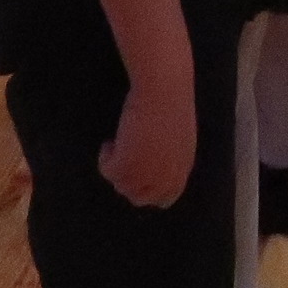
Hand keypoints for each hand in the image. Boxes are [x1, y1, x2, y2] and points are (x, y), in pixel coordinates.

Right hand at [99, 82, 194, 207]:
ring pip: (122, 186)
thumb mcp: (178, 135)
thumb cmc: (171, 102)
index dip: (149, 190)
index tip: (137, 174)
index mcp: (181, 169)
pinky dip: (105, 158)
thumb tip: (152, 161)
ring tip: (117, 145)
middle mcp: (165, 177)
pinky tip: (110, 141)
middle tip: (122, 158)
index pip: (166, 198)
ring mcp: (147, 174)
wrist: (163, 90)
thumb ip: (170, 155)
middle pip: (140, 197)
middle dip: (129, 181)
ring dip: (116, 168)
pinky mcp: (127, 164)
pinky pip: (108, 172)